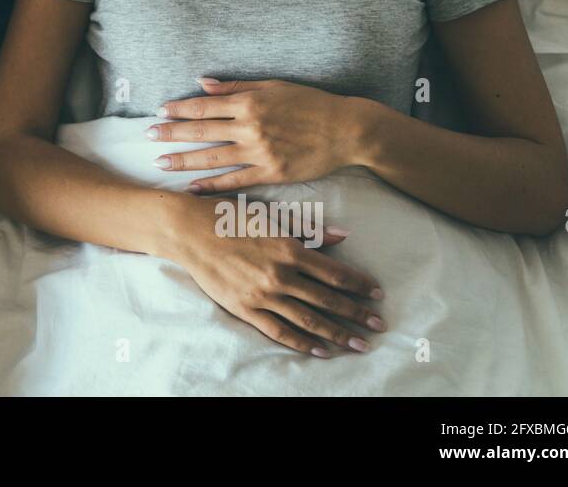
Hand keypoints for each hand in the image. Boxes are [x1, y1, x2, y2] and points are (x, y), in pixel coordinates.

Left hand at [148, 77, 366, 193]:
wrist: (346, 130)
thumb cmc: (311, 103)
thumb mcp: (274, 86)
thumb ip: (237, 88)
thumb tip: (203, 83)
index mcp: (250, 103)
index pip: (204, 106)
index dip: (179, 109)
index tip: (160, 111)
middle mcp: (251, 127)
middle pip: (201, 131)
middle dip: (170, 134)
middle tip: (147, 137)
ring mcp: (260, 152)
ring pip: (213, 158)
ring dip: (184, 160)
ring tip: (160, 163)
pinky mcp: (272, 173)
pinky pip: (235, 181)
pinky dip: (213, 185)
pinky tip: (193, 188)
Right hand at [164, 195, 385, 356]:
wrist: (188, 230)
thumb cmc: (230, 217)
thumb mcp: (272, 216)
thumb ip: (309, 230)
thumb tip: (344, 236)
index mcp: (290, 248)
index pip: (335, 272)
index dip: (359, 285)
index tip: (377, 294)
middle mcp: (280, 274)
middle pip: (328, 299)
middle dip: (357, 314)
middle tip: (379, 325)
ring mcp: (262, 294)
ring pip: (308, 319)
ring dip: (337, 334)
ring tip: (359, 345)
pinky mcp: (244, 308)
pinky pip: (278, 330)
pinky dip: (301, 342)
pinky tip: (320, 350)